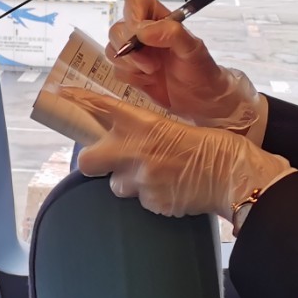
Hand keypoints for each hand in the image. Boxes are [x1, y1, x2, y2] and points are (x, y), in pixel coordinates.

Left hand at [64, 90, 293, 221]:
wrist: (235, 175)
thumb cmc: (213, 146)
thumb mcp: (177, 126)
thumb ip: (146, 133)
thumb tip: (128, 141)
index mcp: (143, 123)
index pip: (101, 107)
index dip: (79, 100)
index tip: (62, 94)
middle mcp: (134, 150)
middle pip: (88, 159)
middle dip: (94, 161)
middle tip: (108, 161)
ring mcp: (141, 179)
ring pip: (116, 185)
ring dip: (129, 181)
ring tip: (156, 176)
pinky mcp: (151, 202)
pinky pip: (141, 201)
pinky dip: (151, 197)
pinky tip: (172, 190)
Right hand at [107, 0, 264, 133]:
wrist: (203, 100)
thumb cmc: (201, 70)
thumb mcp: (193, 49)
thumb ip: (171, 34)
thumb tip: (142, 31)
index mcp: (159, 18)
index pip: (135, 0)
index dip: (132, 13)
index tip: (141, 34)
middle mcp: (143, 32)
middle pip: (117, 29)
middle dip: (130, 49)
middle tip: (152, 64)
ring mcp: (135, 53)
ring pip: (113, 50)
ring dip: (130, 64)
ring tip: (153, 72)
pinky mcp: (130, 72)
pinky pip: (116, 70)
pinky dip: (131, 77)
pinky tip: (149, 81)